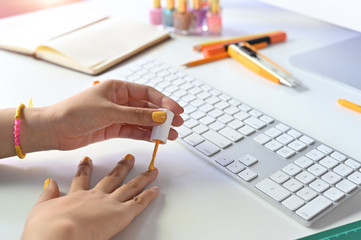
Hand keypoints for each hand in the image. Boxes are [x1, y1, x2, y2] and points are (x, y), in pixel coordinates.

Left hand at [21, 80, 183, 152]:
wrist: (55, 130)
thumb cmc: (76, 112)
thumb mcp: (110, 112)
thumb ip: (137, 116)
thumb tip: (161, 116)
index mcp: (118, 88)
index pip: (147, 93)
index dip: (164, 101)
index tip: (177, 111)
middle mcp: (120, 101)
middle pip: (148, 108)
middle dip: (164, 116)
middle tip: (178, 124)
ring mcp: (118, 116)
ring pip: (143, 121)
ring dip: (157, 128)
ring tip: (172, 135)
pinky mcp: (114, 129)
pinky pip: (135, 131)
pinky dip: (146, 135)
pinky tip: (157, 139)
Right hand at [22, 154, 158, 239]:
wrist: (58, 234)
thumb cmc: (48, 227)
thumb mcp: (40, 209)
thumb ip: (47, 195)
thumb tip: (50, 184)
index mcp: (77, 196)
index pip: (82, 179)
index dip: (86, 169)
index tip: (88, 160)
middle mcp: (96, 197)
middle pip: (112, 178)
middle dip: (122, 167)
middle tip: (129, 158)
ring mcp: (110, 203)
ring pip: (130, 187)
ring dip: (142, 178)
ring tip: (151, 170)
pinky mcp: (121, 214)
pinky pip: (139, 203)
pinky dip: (149, 196)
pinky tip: (156, 189)